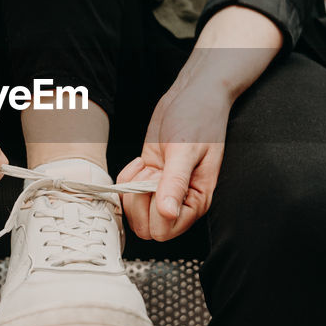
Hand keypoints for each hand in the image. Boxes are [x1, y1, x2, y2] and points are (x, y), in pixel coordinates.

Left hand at [118, 79, 229, 241]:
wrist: (193, 96)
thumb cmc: (199, 118)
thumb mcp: (186, 150)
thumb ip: (175, 183)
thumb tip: (167, 213)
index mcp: (196, 200)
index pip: (165, 229)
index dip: (153, 210)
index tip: (156, 182)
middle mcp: (180, 200)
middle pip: (147, 228)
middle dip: (139, 202)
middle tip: (149, 174)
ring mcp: (163, 191)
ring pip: (136, 213)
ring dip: (133, 190)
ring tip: (147, 167)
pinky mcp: (150, 178)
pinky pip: (129, 193)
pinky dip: (127, 179)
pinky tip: (141, 162)